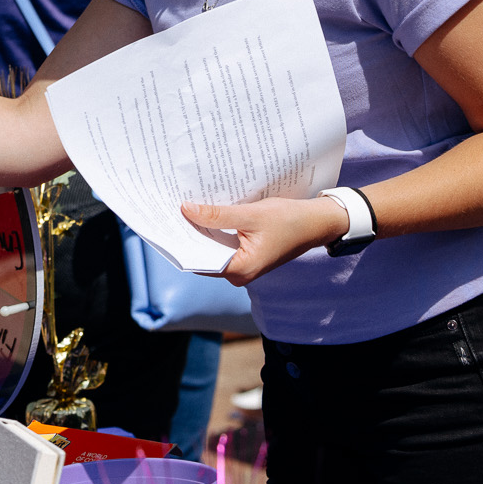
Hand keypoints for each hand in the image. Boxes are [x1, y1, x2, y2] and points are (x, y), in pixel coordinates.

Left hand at [180, 195, 351, 285]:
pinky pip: (221, 244)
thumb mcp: (250, 215)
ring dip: (199, 231)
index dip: (181, 241)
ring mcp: (242, 266)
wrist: (316, 223)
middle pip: (202, 255)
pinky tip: (202, 214)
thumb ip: (217, 215)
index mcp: (239, 270)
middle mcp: (238, 273)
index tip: (165, 223)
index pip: (198, 260)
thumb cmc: (289, 220)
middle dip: (188, 234)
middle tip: (168, 211)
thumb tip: (185, 210)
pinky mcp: (245, 255)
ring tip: (181, 209)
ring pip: (211, 249)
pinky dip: (212, 231)